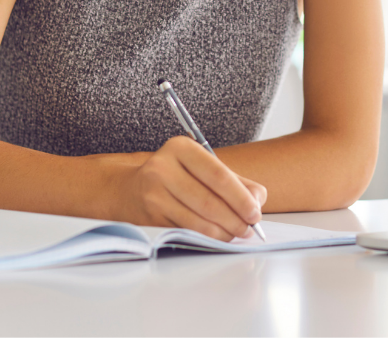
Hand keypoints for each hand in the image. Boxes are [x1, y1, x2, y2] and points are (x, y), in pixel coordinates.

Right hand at [117, 136, 266, 240]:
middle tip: (250, 228)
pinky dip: (207, 238)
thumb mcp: (202, 168)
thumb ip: (235, 180)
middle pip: (209, 201)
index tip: (255, 212)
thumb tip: (257, 199)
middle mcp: (162, 168)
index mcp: (181, 148)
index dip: (240, 197)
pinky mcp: (148, 218)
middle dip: (235, 218)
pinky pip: (186, 232)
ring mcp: (153, 194)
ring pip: (198, 220)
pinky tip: (218, 237)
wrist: (129, 191)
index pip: (218, 174)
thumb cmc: (176, 178)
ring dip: (223, 232)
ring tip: (237, 233)